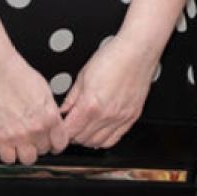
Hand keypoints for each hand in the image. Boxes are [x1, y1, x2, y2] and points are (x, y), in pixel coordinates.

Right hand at [0, 53, 68, 164]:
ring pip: (28, 159)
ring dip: (24, 152)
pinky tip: (8, 145)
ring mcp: (19, 135)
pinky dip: (8, 154)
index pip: (60, 143)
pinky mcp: (1, 138)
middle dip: (39, 145)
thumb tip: (52, 121)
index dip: (55, 143)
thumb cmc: (17, 74)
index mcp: (50, 116)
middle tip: (31, 137)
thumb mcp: (44, 90)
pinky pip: (8, 159)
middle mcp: (37, 128)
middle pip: (44, 151)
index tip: (51, 143)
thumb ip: (50, 110)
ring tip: (20, 143)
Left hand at [60, 34, 156, 148]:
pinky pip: (115, 139)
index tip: (59, 127)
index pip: (69, 131)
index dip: (61, 131)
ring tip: (83, 128)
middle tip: (70, 126)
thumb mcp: (83, 75)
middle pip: (82, 139)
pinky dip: (104, 140)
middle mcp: (106, 115)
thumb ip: (71, 97)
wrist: (137, 52)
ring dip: (87, 139)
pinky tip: (99, 131)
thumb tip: (63, 110)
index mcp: (90, 104)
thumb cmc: (112, 58)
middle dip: (72, 135)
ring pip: (97, 143)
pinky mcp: (132, 117)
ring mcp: (120, 118)